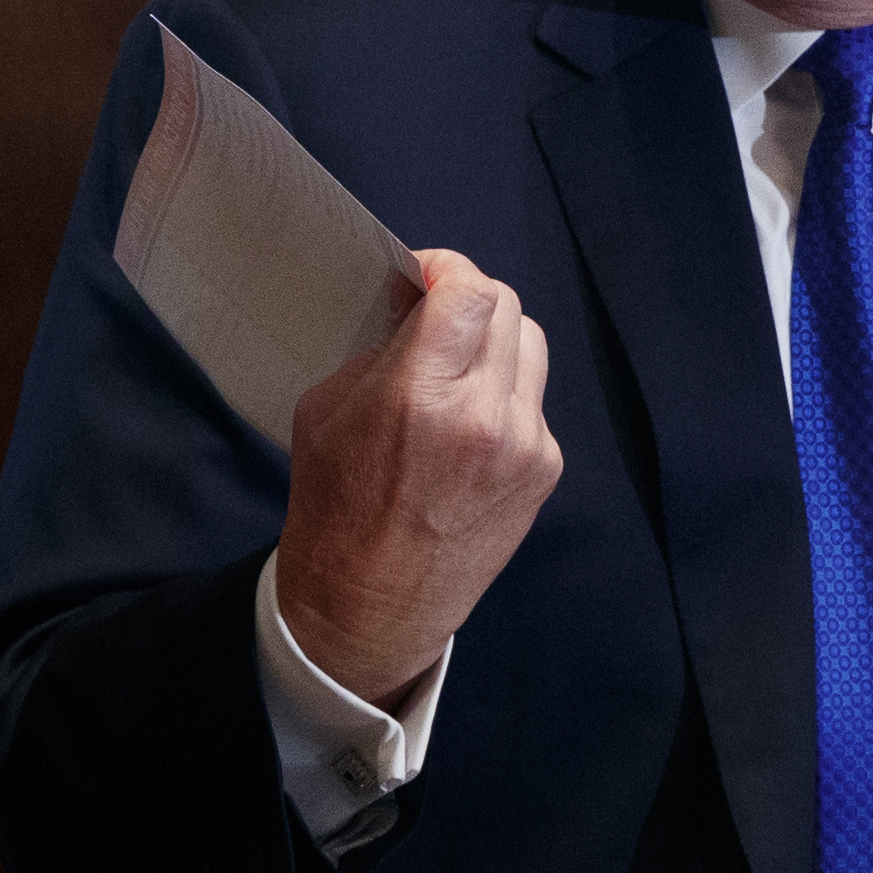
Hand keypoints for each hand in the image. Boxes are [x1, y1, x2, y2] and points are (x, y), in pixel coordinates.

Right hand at [271, 247, 562, 705]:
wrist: (370, 603)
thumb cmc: (335, 506)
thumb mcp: (328, 409)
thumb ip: (381, 350)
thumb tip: (418, 308)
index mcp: (420, 395)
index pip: (470, 290)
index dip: (448, 269)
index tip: (426, 278)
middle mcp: (484, 416)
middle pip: (507, 307)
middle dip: (468, 301)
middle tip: (438, 317)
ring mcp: (524, 445)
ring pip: (530, 347)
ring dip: (494, 342)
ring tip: (456, 368)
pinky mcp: (545, 470)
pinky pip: (533, 400)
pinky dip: (504, 394)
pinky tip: (470, 424)